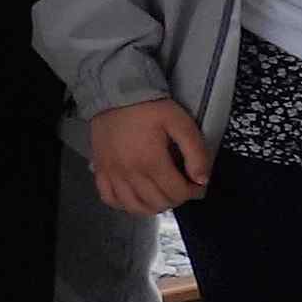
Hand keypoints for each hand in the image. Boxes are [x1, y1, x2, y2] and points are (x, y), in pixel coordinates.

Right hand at [88, 97, 211, 216]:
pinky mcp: (100, 171)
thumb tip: (201, 179)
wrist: (114, 95)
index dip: (193, 192)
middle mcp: (130, 173)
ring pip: (135, 206)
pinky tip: (135, 198)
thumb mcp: (180, 122)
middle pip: (158, 202)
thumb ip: (195, 152)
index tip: (199, 185)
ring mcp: (112, 174)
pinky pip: (110, 199)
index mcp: (151, 162)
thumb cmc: (149, 108)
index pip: (177, 192)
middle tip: (182, 187)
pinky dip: (124, 204)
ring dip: (153, 206)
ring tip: (162, 195)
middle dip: (176, 199)